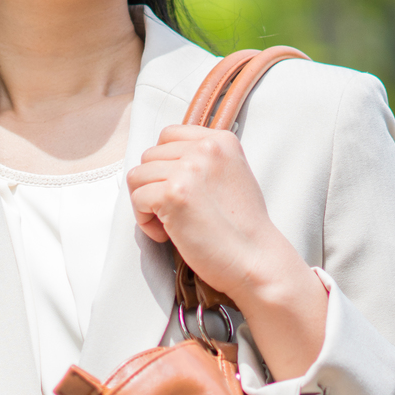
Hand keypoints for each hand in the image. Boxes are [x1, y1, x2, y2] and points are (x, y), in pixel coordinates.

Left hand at [128, 125, 329, 378]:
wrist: (256, 260)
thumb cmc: (243, 227)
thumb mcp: (233, 175)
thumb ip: (203, 161)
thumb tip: (164, 162)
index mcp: (221, 140)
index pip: (169, 135)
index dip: (164, 164)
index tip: (177, 189)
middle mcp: (205, 148)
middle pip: (149, 156)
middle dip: (153, 185)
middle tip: (172, 213)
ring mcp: (188, 169)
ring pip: (138, 176)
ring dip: (146, 203)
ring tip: (169, 224)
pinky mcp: (173, 194)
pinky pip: (138, 198)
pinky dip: (145, 221)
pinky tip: (166, 234)